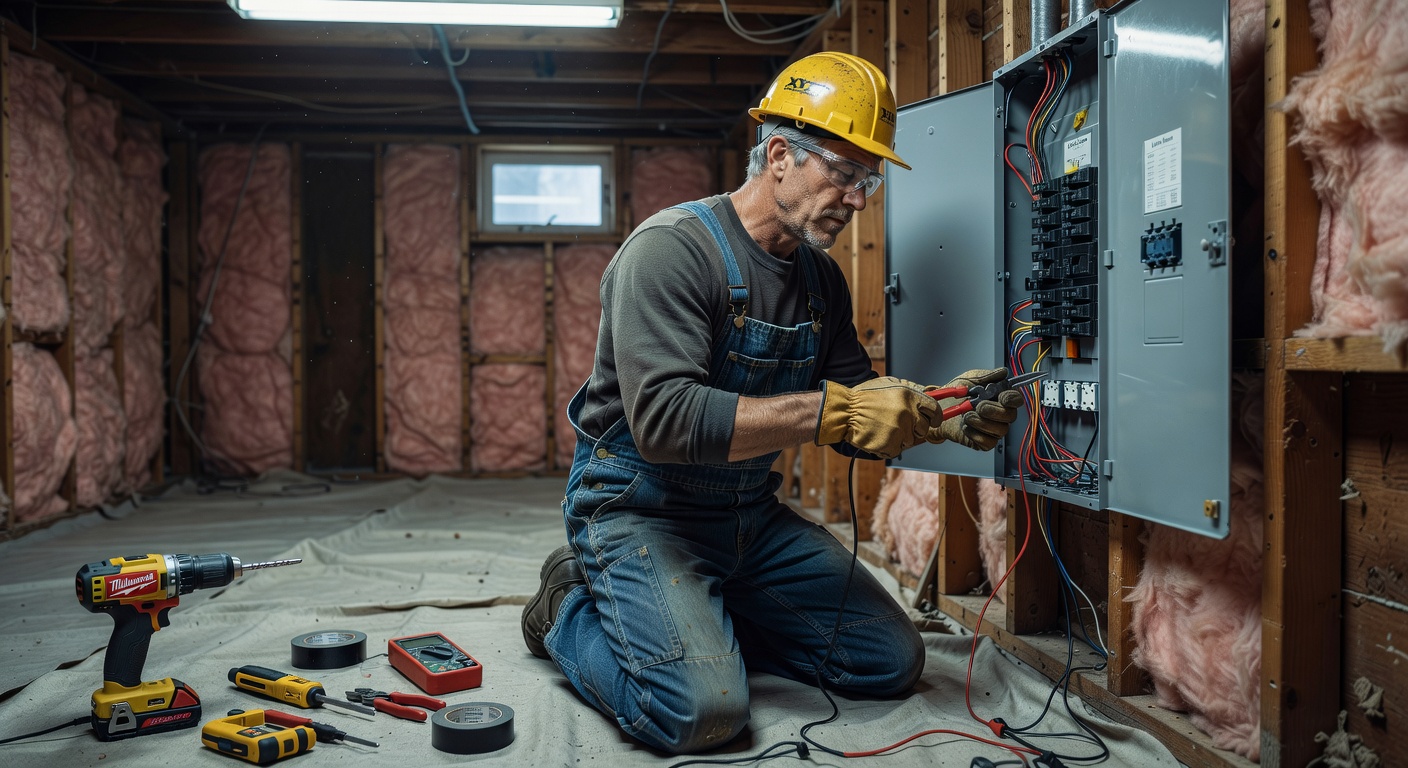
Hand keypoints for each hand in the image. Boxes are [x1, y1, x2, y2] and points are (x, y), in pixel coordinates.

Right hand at [815, 376, 940, 458]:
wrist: (845, 412)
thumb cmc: (865, 397)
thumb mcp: (889, 384)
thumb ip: (910, 390)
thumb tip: (928, 393)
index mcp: (910, 396)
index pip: (935, 410)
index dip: (935, 416)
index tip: (932, 420)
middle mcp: (908, 413)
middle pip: (924, 428)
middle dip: (915, 428)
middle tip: (900, 424)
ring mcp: (900, 430)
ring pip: (911, 440)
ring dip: (901, 437)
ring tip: (884, 428)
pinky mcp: (891, 444)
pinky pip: (898, 449)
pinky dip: (890, 446)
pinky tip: (879, 436)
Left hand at [924, 368, 1024, 450]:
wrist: (938, 408)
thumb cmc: (956, 393)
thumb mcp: (970, 379)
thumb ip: (987, 376)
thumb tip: (1003, 372)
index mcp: (1000, 397)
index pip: (1016, 399)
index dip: (1011, 399)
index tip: (1002, 397)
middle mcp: (1000, 414)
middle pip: (1010, 416)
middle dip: (993, 410)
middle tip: (978, 406)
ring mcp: (993, 429)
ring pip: (1000, 430)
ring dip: (981, 422)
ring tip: (966, 415)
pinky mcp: (984, 442)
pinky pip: (988, 442)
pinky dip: (975, 434)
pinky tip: (966, 426)